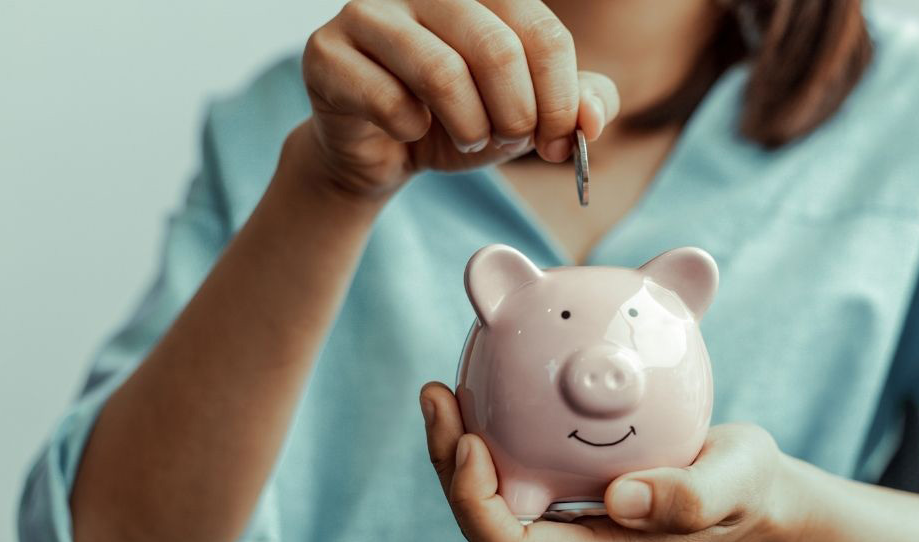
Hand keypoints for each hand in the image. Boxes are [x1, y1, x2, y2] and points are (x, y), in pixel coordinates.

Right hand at [298, 0, 619, 199]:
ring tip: (468, 137)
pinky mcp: (327, 52)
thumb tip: (591, 121)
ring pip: (442, 72)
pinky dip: (412, 131)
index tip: (558, 141)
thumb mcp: (527, 115)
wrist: (383, 150)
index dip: (560, 99)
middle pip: (497, 49)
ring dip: (469, 125)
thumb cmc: (458, 119)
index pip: (543, 33)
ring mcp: (369, 13)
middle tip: (510, 140)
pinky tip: (410, 131)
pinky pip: (388, 100)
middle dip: (516, 114)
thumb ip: (572, 107)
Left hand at [419, 381, 789, 541]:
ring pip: (492, 515)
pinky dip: (489, 455)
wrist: (754, 503)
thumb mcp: (737, 479)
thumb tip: (620, 500)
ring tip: (444, 395)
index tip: (469, 438)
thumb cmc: (746, 488)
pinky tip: (482, 404)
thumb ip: (690, 496)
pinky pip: (512, 498)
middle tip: (439, 395)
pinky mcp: (570, 530)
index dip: (474, 502)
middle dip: (450, 469)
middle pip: (488, 532)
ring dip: (458, 460)